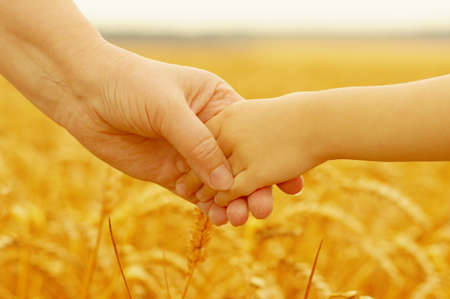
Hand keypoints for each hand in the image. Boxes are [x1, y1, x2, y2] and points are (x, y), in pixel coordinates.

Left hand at [59, 43, 301, 224]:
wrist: (86, 94)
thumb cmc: (131, 85)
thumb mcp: (169, 108)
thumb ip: (198, 143)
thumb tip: (226, 183)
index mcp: (217, 103)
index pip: (251, 134)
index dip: (269, 157)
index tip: (289, 181)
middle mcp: (207, 130)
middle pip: (238, 163)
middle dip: (253, 186)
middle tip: (264, 209)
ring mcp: (189, 153)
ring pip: (218, 182)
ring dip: (231, 202)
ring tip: (241, 219)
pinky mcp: (170, 172)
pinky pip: (194, 193)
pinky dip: (207, 207)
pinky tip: (218, 219)